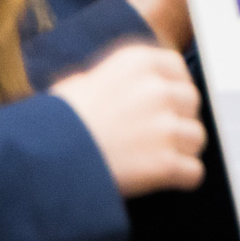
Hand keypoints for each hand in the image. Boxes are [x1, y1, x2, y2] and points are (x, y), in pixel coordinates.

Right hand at [49, 42, 204, 195]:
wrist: (43, 158)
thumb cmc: (55, 122)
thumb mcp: (81, 81)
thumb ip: (115, 78)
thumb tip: (126, 87)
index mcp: (137, 61)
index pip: (178, 69)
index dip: (172, 89)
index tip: (164, 103)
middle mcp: (157, 89)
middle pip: (191, 103)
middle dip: (178, 119)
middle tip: (155, 135)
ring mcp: (164, 126)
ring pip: (196, 138)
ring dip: (180, 150)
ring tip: (154, 158)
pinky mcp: (165, 163)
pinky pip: (194, 172)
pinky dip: (181, 179)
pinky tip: (162, 179)